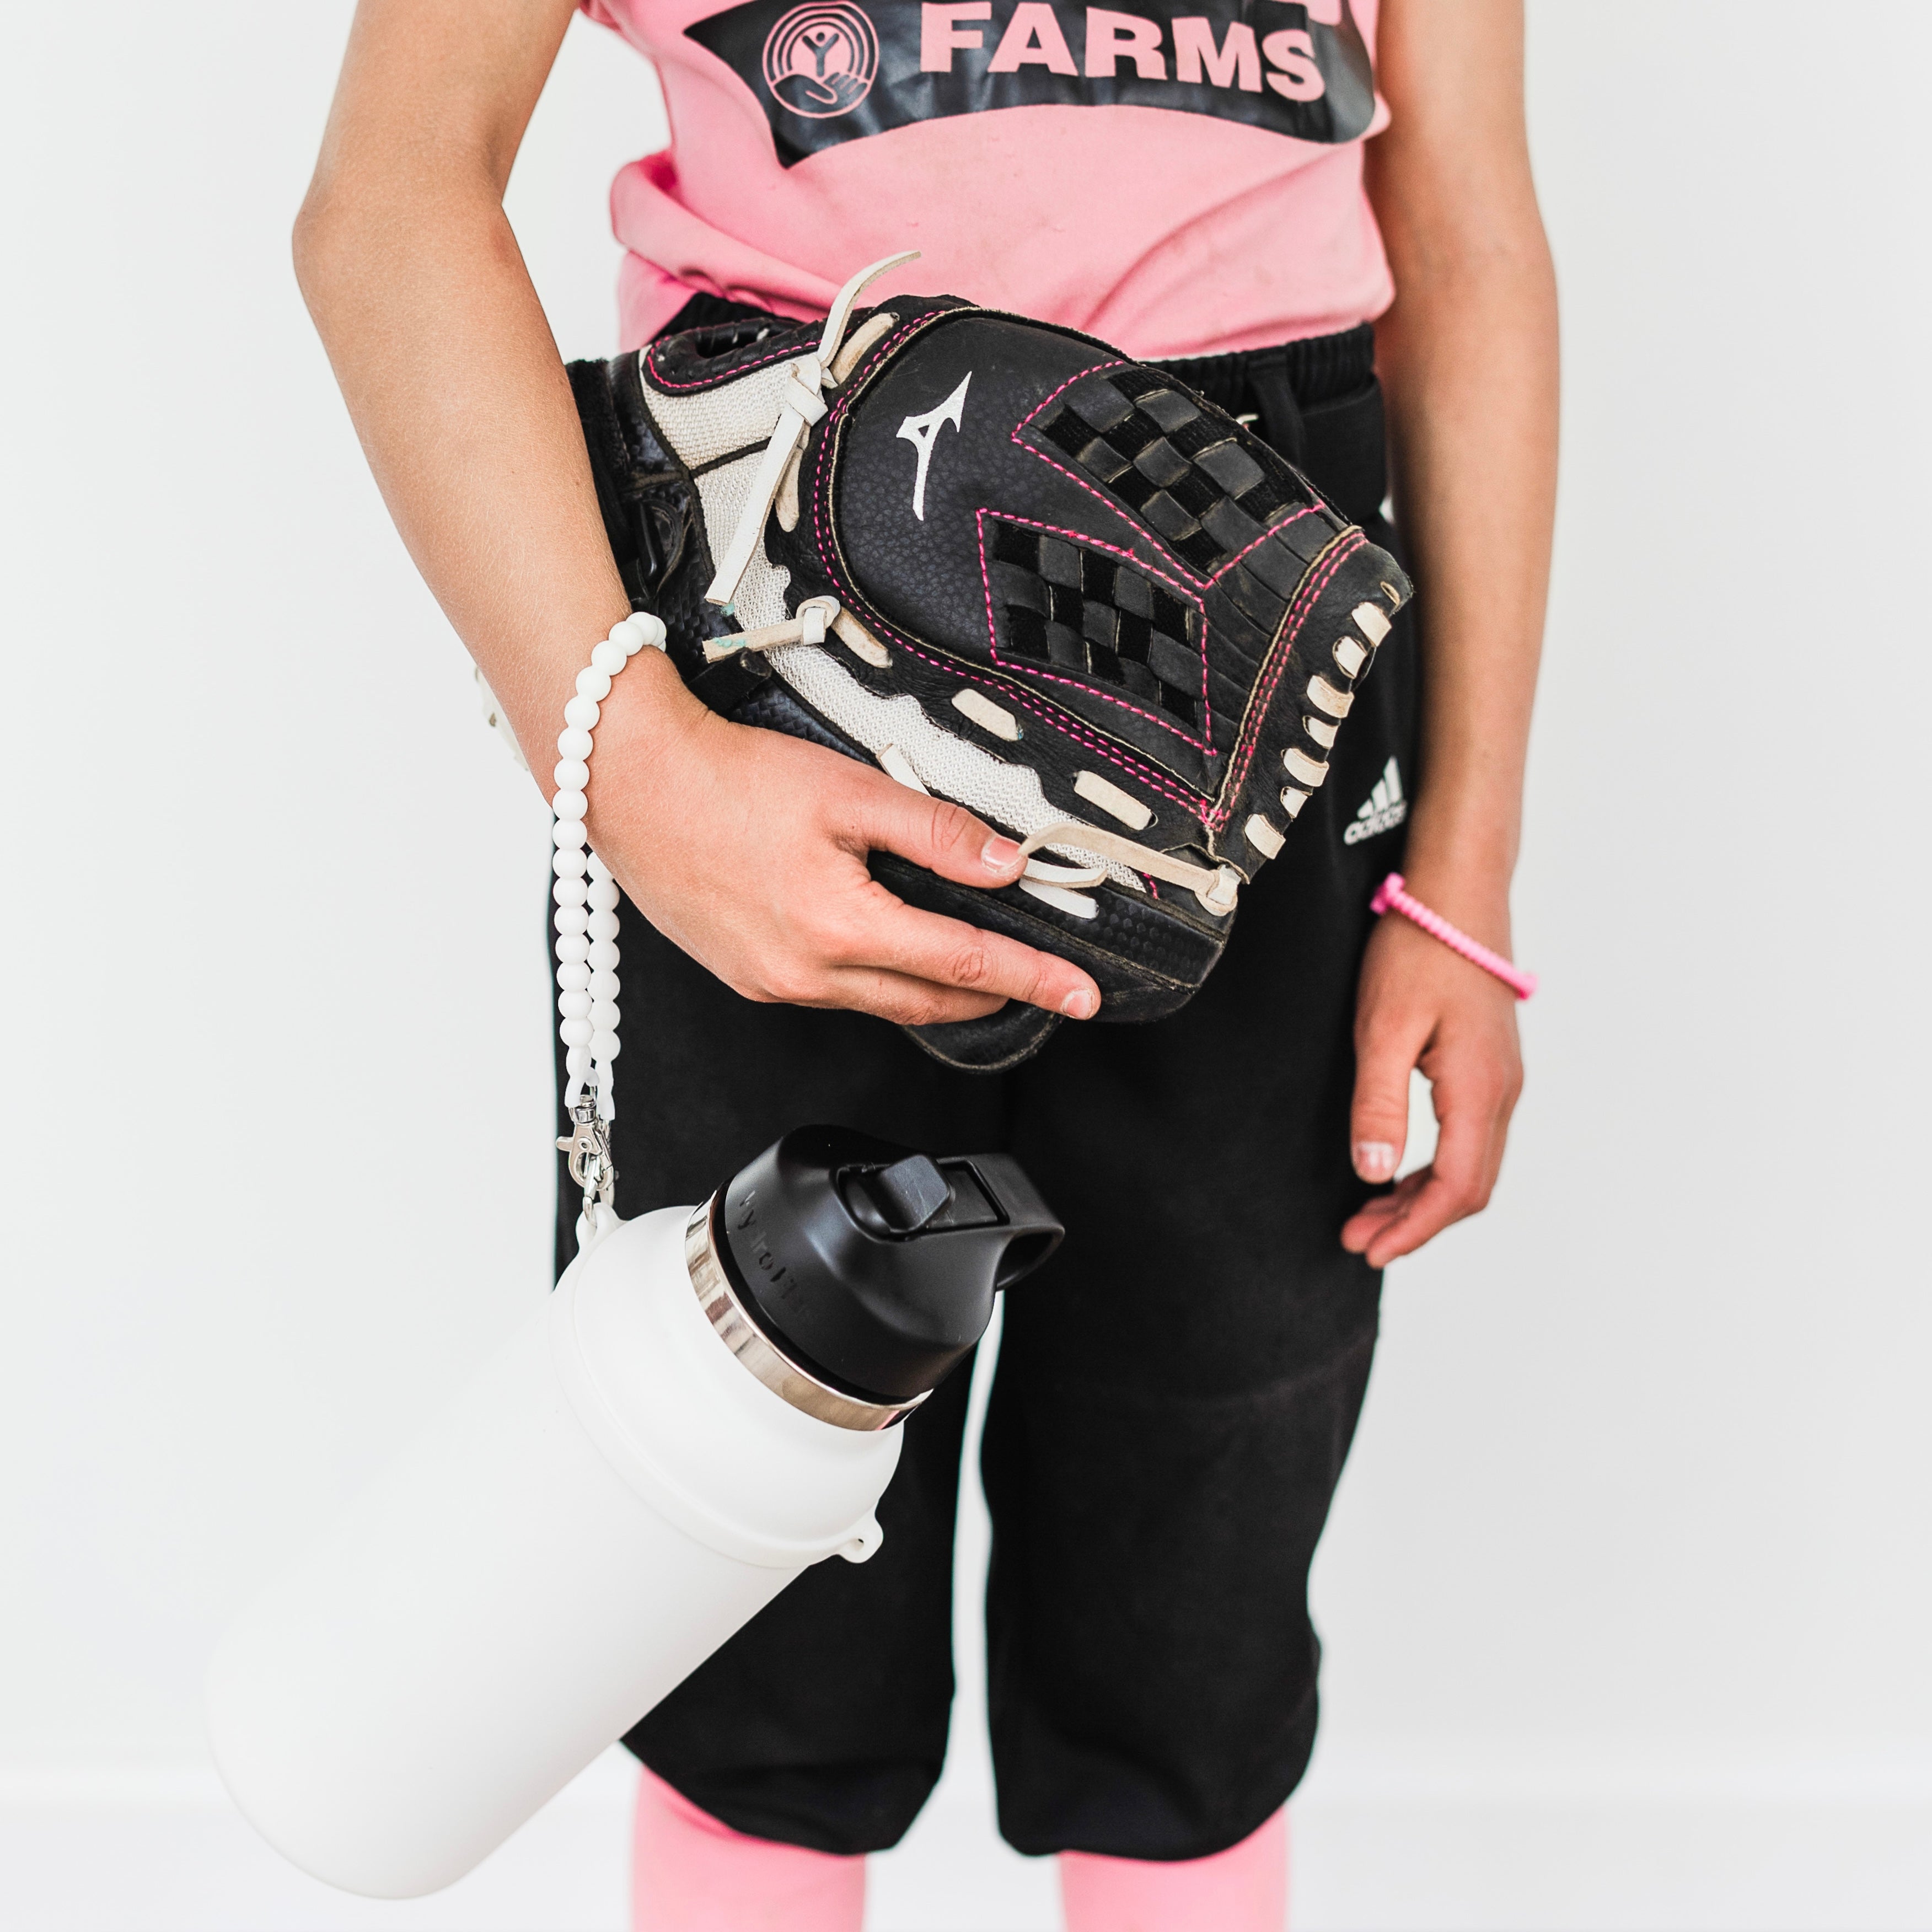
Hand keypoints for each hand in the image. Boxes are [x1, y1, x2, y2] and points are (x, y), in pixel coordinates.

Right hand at [579, 655, 1102, 1027]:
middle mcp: (807, 974)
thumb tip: (1005, 864)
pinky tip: (888, 946)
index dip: (1034, 981)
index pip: (965, 965)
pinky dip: (878, 979)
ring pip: (883, 1004)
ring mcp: (775, 984)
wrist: (629, 787)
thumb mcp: (847, 790)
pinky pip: (837, 994)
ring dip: (935, 989)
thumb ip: (935, 831)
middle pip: (930, 1003)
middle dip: (994, 997)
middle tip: (1043, 985)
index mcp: (840, 928)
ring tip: (976, 963)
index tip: (1081, 997)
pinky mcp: (751, 979)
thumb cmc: (726, 781)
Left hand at [1340, 898, 1522, 1267]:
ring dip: (1423, 1199)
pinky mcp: (1491, 1067)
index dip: (1412, 1229)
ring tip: (1368, 1214)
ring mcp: (1503, 1080)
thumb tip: (1373, 1173)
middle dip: (1414, 1223)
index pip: (1454, 1188)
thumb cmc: (1418, 951)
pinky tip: (1398, 1170)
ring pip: (1472, 1166)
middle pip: (1469, 1187)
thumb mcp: (1382, 1028)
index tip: (1369, 1250)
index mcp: (1479, 1090)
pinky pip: (1471, 1138)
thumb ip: (1378, 1103)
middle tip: (1357, 1240)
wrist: (1458, 893)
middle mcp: (1503, 1092)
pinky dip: (1435, 1168)